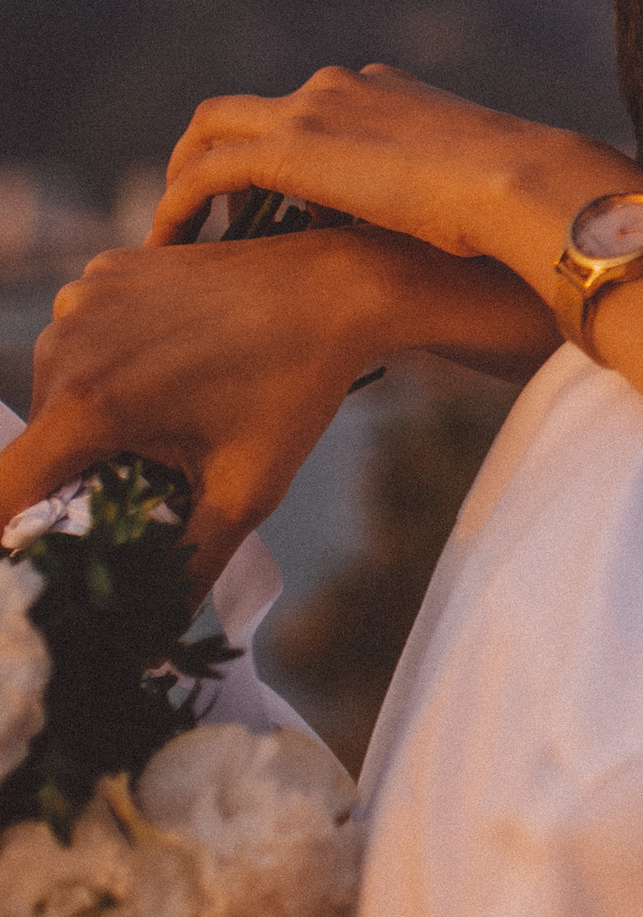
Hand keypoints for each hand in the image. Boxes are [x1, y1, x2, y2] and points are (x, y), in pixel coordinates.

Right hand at [2, 236, 372, 583]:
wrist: (335, 288)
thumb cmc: (294, 390)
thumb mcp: (242, 494)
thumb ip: (185, 570)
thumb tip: (148, 646)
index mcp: (88, 402)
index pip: (4, 491)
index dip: (9, 537)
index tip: (28, 564)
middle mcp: (67, 342)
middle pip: (40, 443)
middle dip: (79, 475)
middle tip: (150, 478)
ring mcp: (83, 298)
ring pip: (61, 391)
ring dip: (98, 418)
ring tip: (175, 414)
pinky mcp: (105, 271)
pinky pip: (85, 339)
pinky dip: (113, 363)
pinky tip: (174, 364)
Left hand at [153, 67, 623, 292]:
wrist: (524, 185)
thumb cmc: (516, 209)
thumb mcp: (464, 202)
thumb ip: (427, 211)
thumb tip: (430, 263)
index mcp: (387, 91)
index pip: (310, 110)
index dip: (281, 154)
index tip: (270, 207)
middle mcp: (342, 87)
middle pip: (250, 111)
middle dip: (216, 155)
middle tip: (204, 212)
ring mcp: (314, 109)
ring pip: (213, 128)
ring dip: (186, 175)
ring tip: (176, 231)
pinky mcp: (292, 147)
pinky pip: (207, 170)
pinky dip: (179, 203)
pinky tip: (171, 243)